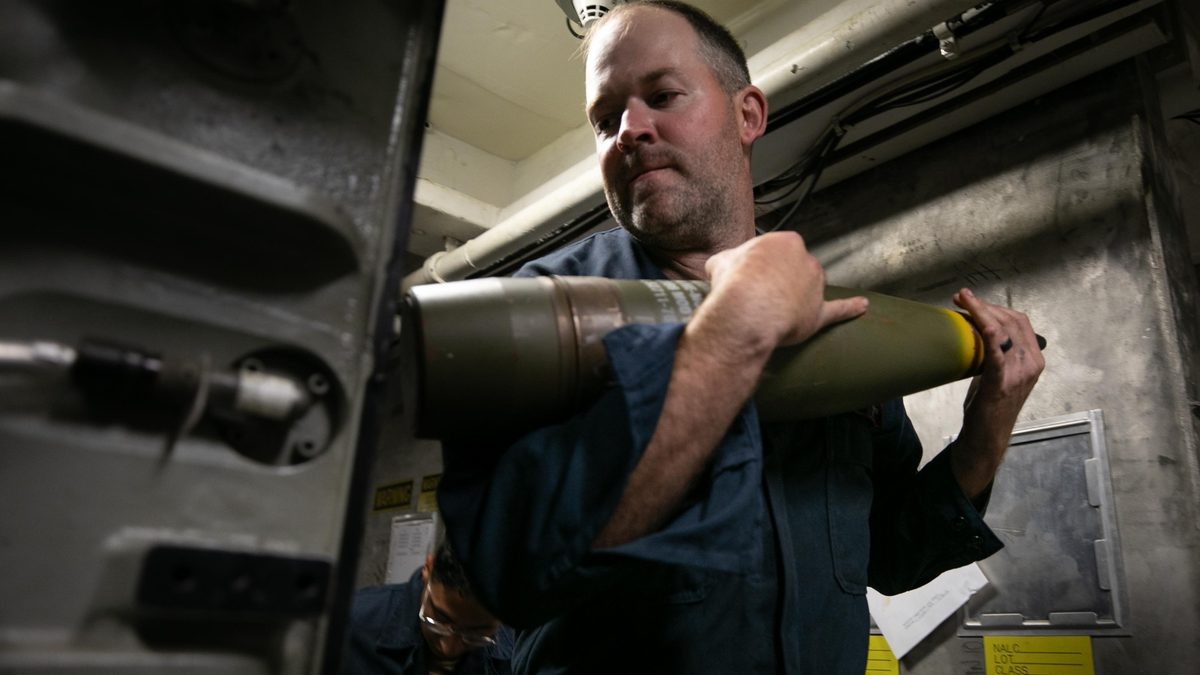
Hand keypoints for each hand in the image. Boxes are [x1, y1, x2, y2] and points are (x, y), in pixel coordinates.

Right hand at [700, 232, 867, 360]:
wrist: (746, 309)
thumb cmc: (734, 284)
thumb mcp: (720, 262)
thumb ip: (728, 262)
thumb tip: (722, 267)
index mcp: (784, 242)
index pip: (776, 251)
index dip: (762, 267)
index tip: (751, 278)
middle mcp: (805, 258)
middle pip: (795, 269)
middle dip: (779, 282)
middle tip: (758, 296)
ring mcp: (815, 285)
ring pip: (809, 289)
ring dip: (796, 298)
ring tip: (772, 311)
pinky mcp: (818, 312)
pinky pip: (837, 309)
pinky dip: (849, 308)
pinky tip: (861, 306)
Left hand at [950, 288, 1043, 497]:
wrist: (988, 436)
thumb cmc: (991, 404)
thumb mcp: (999, 373)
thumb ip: (997, 353)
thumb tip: (978, 331)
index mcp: (1033, 358)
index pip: (1018, 321)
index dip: (995, 306)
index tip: (972, 299)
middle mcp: (1031, 362)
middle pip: (1010, 321)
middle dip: (984, 305)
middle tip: (960, 297)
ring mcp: (1019, 373)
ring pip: (1002, 331)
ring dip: (980, 313)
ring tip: (961, 301)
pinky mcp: (1001, 382)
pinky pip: (996, 353)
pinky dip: (988, 335)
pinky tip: (980, 324)